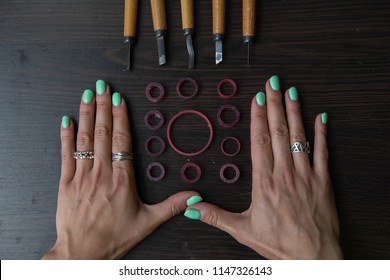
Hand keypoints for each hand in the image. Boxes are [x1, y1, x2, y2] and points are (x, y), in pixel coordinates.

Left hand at [42, 80, 198, 258]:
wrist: (82, 252)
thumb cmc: (113, 237)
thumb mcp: (148, 222)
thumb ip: (172, 206)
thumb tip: (194, 197)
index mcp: (122, 180)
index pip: (121, 140)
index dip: (120, 117)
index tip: (119, 99)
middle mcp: (101, 173)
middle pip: (103, 133)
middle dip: (103, 107)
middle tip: (102, 86)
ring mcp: (82, 176)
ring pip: (85, 139)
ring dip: (87, 114)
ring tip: (88, 95)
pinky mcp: (66, 183)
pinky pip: (66, 154)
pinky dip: (66, 136)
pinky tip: (67, 120)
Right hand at [185, 76, 342, 258]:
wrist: (313, 257)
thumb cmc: (279, 243)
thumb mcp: (242, 231)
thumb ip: (215, 216)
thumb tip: (191, 207)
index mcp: (264, 183)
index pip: (260, 141)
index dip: (259, 117)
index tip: (258, 97)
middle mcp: (285, 174)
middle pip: (279, 132)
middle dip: (275, 104)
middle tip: (273, 82)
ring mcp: (306, 175)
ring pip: (299, 137)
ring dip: (295, 112)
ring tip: (292, 91)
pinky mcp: (323, 182)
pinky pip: (323, 152)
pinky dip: (323, 133)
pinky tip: (321, 117)